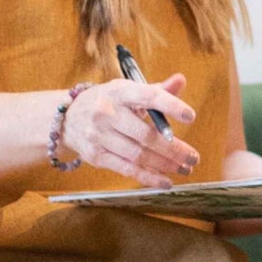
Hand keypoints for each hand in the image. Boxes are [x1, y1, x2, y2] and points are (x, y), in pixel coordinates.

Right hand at [60, 75, 200, 179]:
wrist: (67, 117)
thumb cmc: (108, 102)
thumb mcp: (128, 91)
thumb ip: (157, 90)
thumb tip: (181, 80)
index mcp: (119, 92)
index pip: (148, 96)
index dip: (170, 105)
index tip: (191, 116)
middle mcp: (107, 113)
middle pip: (145, 135)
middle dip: (173, 148)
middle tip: (193, 157)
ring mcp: (99, 135)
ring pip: (137, 155)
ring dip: (165, 164)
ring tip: (185, 168)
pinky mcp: (95, 156)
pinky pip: (126, 169)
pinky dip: (148, 177)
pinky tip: (165, 182)